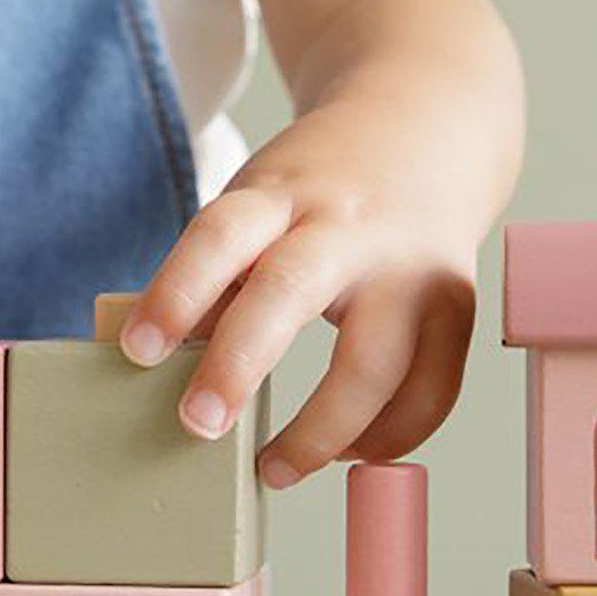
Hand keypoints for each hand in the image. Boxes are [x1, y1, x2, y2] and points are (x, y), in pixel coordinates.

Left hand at [119, 164, 476, 488]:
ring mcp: (411, 267)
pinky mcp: (459, 305)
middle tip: (198, 425)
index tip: (138, 350)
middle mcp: (349, 226)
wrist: (428, 126)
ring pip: (376, 363)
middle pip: (291, 291)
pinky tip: (350, 452)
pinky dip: (389, 436)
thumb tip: (162, 366)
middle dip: (239, 364)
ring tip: (275, 469)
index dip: (175, 293)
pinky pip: (431, 389)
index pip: (220, 235)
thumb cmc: (319, 189)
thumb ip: (217, 279)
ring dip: (323, 432)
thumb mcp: (258, 206)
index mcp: (281, 196)